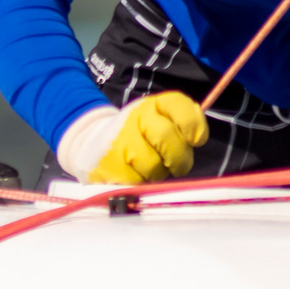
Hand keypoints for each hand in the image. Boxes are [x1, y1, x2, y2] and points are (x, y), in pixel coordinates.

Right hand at [79, 93, 208, 184]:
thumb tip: (199, 135)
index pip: (177, 105)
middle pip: (166, 138)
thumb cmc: (137, 135)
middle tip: (178, 166)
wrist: (90, 143)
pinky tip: (134, 174)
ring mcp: (118, 143)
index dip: (192, 124)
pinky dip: (141, 183)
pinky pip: (137, 182)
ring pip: (153, 165)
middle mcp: (133, 119)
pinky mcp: (109, 166)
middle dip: (180, 158)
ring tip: (150, 168)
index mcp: (150, 106)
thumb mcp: (158, 121)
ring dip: (158, 173)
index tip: (196, 140)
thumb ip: (184, 122)